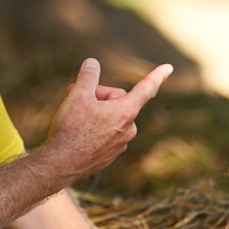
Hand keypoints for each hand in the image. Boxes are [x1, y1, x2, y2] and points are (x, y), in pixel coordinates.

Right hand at [41, 58, 172, 182]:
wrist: (60, 164)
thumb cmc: (71, 128)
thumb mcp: (77, 94)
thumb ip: (88, 75)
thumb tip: (93, 63)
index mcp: (126, 112)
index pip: (145, 88)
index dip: (157, 75)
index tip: (169, 67)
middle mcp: (129, 129)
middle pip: (116, 99)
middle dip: (97, 95)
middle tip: (73, 94)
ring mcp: (120, 143)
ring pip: (110, 116)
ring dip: (94, 111)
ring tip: (73, 117)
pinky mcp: (110, 154)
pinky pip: (105, 132)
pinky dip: (93, 127)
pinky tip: (76, 132)